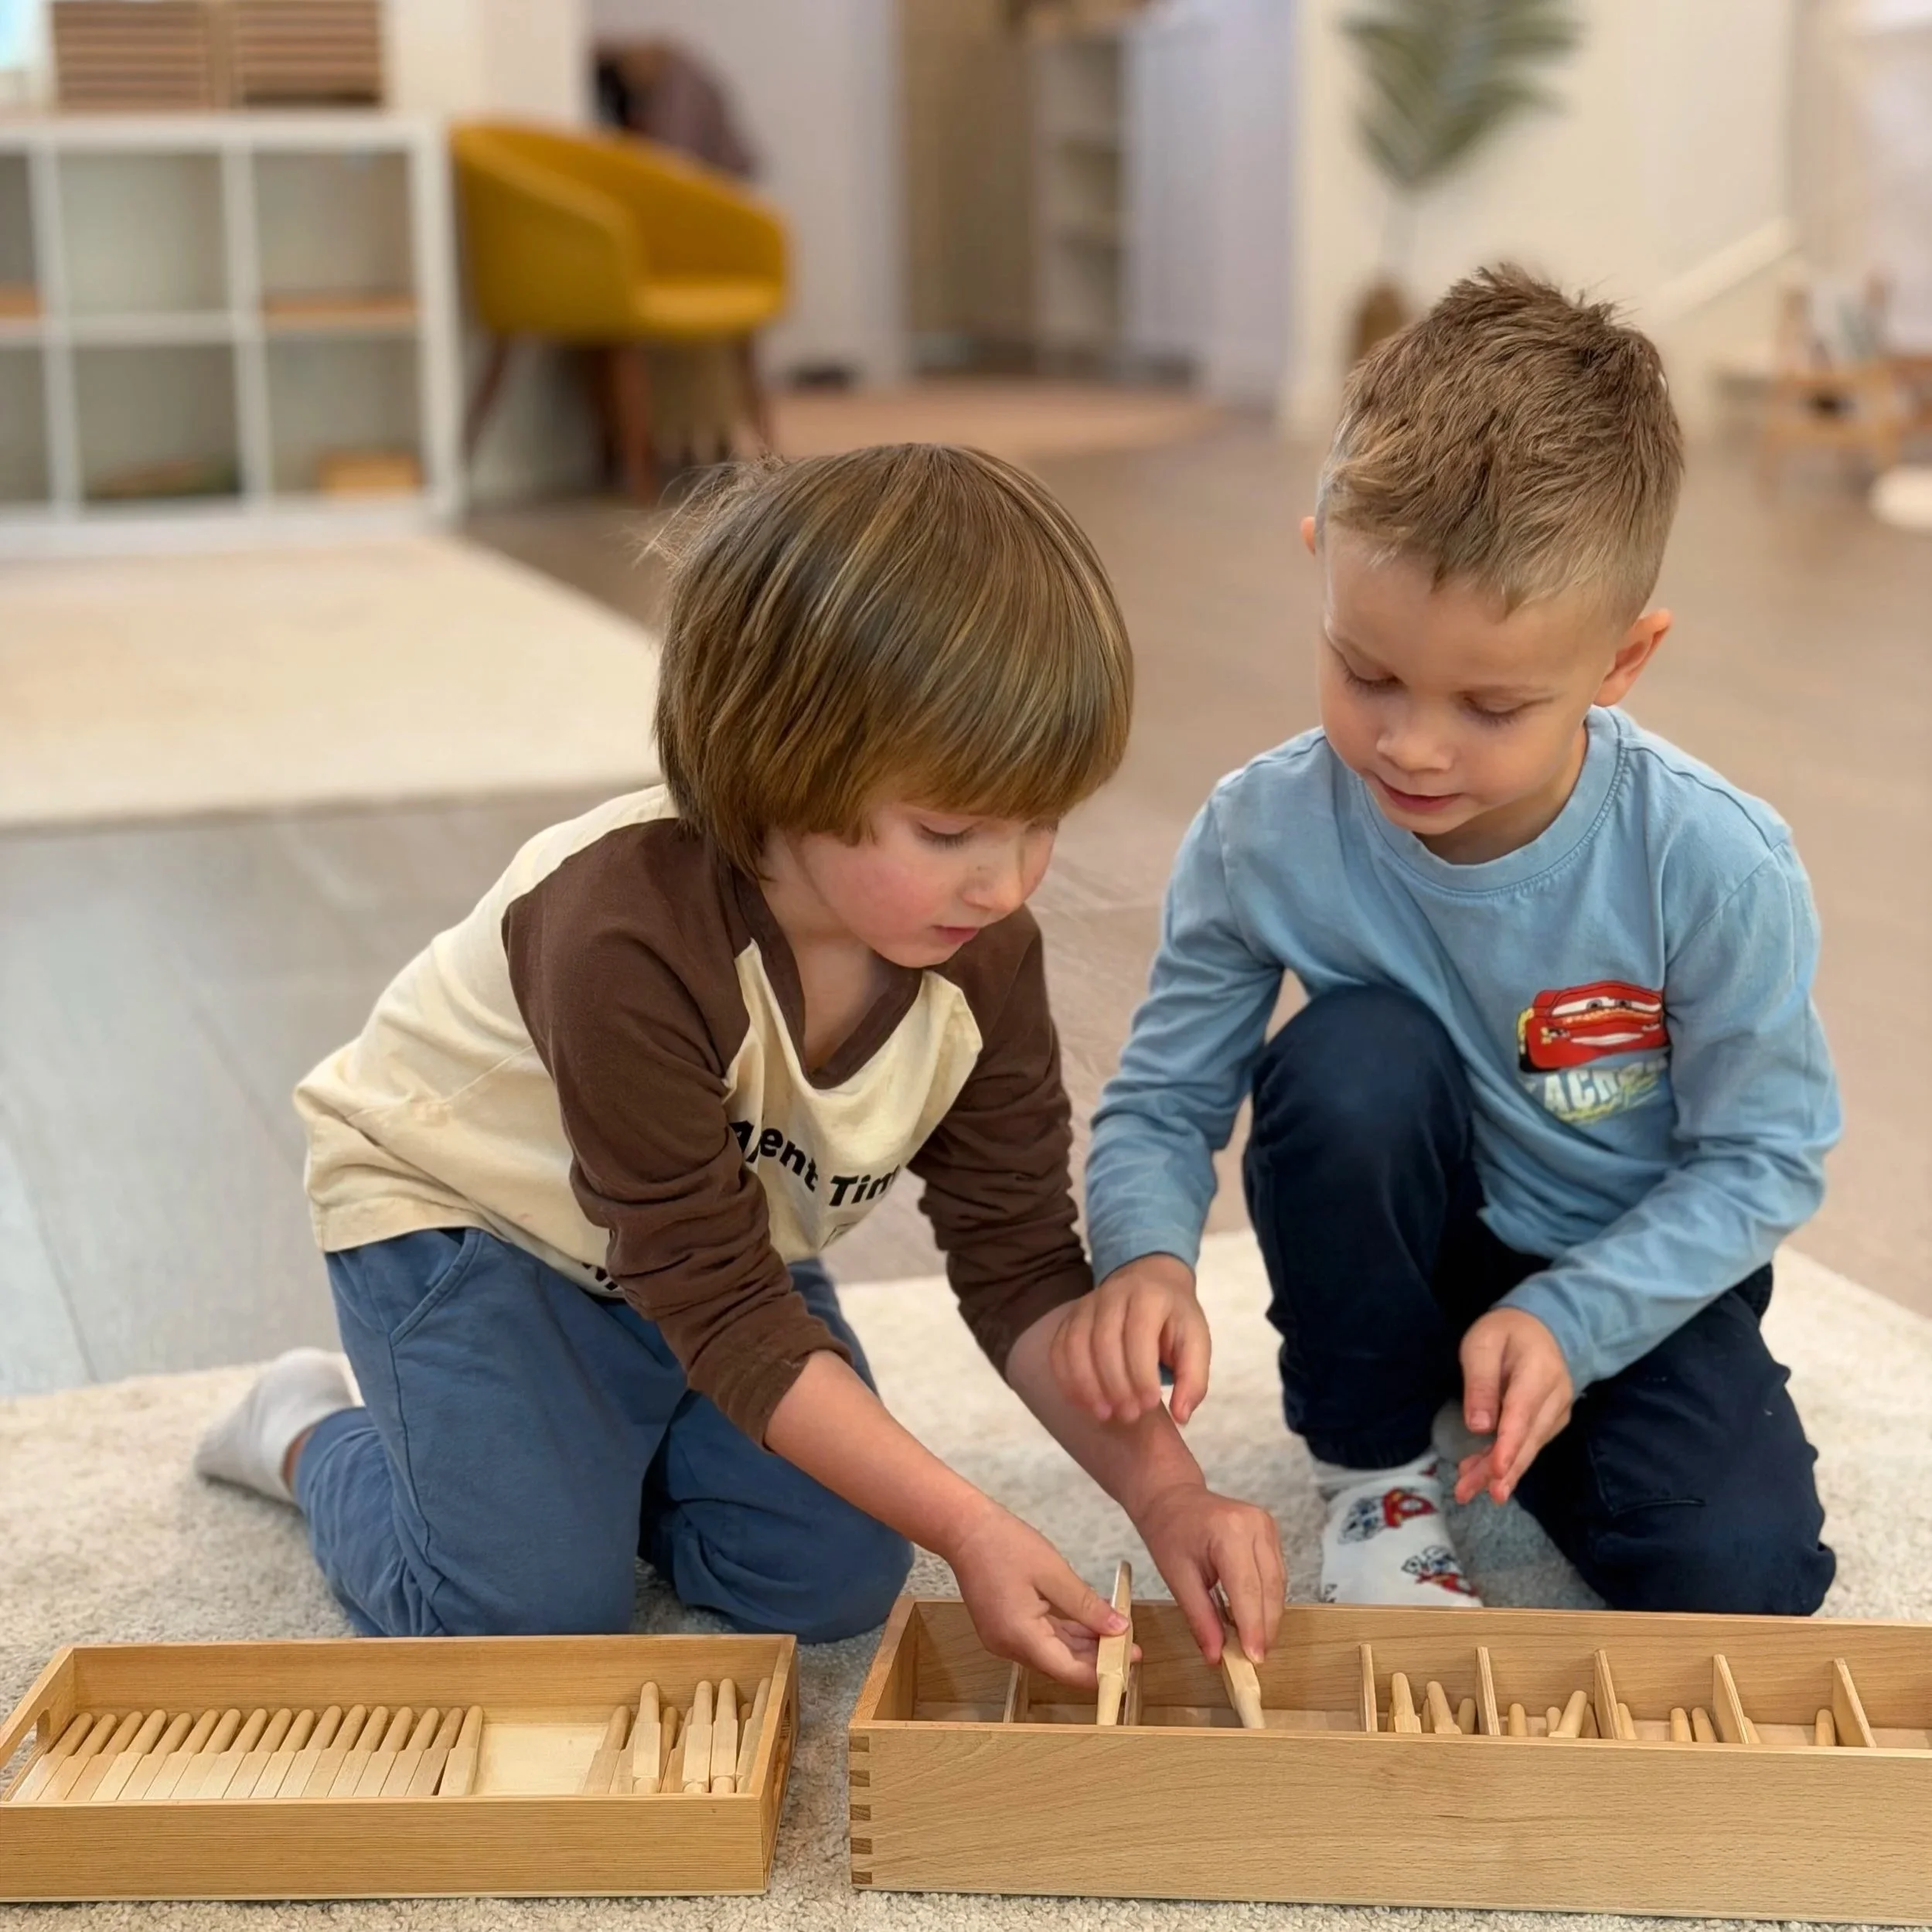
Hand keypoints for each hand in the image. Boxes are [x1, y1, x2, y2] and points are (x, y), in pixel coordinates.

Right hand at [945, 1502, 1130, 1688]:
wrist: (963, 1528)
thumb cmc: (1006, 1544)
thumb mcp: (1054, 1573)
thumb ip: (1087, 1606)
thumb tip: (1119, 1629)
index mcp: (1021, 1637)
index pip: (1069, 1671)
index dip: (1103, 1671)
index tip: (1131, 1659)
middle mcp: (1009, 1647)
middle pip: (1061, 1664)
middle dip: (1097, 1657)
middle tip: (1130, 1643)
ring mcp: (1003, 1638)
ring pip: (1052, 1652)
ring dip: (1083, 1645)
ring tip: (1115, 1632)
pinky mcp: (1003, 1627)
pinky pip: (1040, 1638)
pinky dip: (1065, 1633)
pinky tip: (1089, 1623)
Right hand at [1049, 1255, 1208, 1424]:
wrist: (1150, 1283)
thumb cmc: (1175, 1319)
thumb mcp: (1197, 1342)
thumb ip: (1193, 1378)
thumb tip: (1181, 1416)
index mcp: (1149, 1296)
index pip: (1138, 1335)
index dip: (1141, 1374)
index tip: (1149, 1404)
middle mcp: (1113, 1294)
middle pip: (1104, 1341)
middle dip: (1115, 1385)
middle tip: (1129, 1415)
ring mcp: (1086, 1304)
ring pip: (1075, 1344)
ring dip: (1086, 1385)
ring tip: (1104, 1414)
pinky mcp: (1070, 1318)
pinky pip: (1058, 1348)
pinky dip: (1066, 1379)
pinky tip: (1082, 1402)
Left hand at [1133, 1481, 1283, 1666]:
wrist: (1172, 1497)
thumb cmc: (1169, 1531)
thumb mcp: (1176, 1577)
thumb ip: (1199, 1618)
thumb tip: (1216, 1656)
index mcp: (1229, 1531)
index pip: (1248, 1589)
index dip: (1253, 1628)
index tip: (1253, 1659)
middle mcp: (1255, 1525)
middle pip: (1270, 1589)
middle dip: (1265, 1628)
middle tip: (1254, 1659)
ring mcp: (1267, 1526)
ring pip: (1279, 1585)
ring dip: (1268, 1616)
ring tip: (1253, 1643)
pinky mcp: (1271, 1532)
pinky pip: (1277, 1574)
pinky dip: (1267, 1599)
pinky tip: (1254, 1618)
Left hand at [1454, 1307, 1573, 1505]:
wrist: (1545, 1327)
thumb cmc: (1506, 1332)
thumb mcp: (1483, 1343)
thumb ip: (1480, 1381)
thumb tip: (1478, 1427)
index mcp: (1538, 1373)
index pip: (1522, 1415)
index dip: (1508, 1446)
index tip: (1497, 1472)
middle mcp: (1555, 1398)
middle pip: (1526, 1440)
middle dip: (1498, 1471)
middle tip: (1466, 1493)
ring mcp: (1557, 1412)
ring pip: (1528, 1448)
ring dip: (1498, 1471)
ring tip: (1466, 1489)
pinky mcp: (1552, 1421)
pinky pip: (1529, 1444)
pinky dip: (1506, 1460)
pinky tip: (1482, 1472)